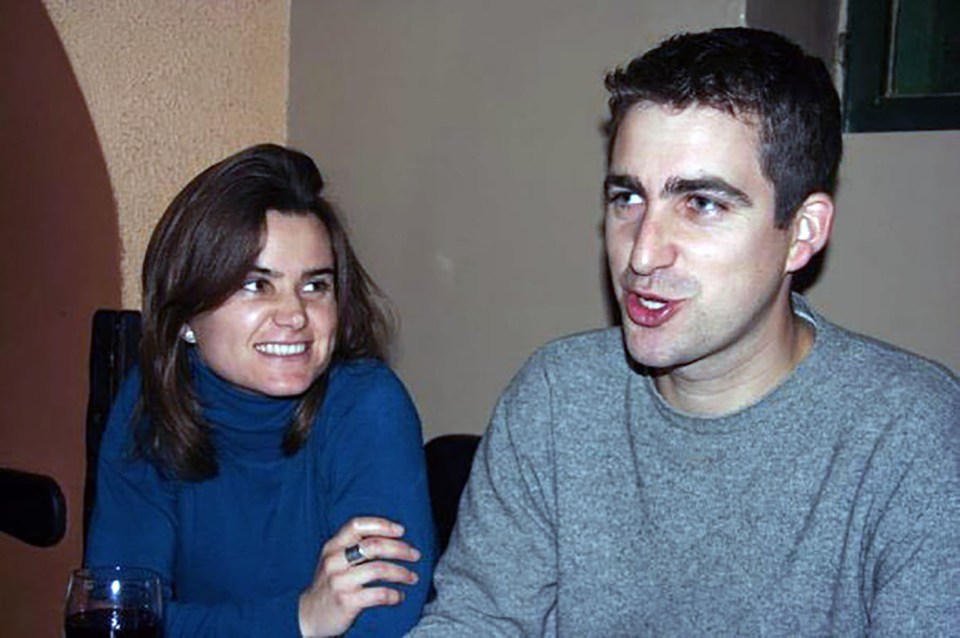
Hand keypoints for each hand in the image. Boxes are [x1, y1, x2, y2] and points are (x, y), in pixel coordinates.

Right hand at [298, 517, 420, 636]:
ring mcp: (339, 581)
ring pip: (379, 569)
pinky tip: (400, 597)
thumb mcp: (334, 560)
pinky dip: (394, 595)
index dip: (381, 525)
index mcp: (332, 546)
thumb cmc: (329, 583)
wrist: (307, 616)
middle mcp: (334, 561)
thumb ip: (353, 546)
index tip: (401, 531)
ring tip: (413, 577)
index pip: (357, 525)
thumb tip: (392, 536)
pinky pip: (378, 594)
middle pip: (373, 546)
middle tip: (415, 555)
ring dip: (401, 573)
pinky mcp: (346, 601)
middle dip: (400, 549)